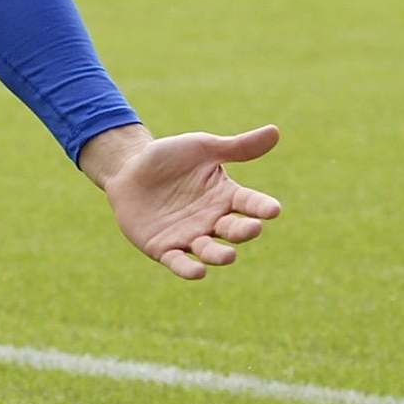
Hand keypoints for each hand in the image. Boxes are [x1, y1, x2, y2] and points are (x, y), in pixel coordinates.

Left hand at [88, 124, 281, 280]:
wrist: (128, 169)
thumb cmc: (169, 157)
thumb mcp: (202, 148)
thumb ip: (237, 146)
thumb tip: (275, 131)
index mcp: (225, 196)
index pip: (250, 203)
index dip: (261, 207)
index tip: (273, 210)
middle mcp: (212, 220)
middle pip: (234, 229)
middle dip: (243, 231)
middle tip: (252, 228)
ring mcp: (190, 236)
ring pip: (209, 250)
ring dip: (219, 255)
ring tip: (228, 256)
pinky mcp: (165, 249)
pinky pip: (179, 262)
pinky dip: (188, 269)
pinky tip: (197, 272)